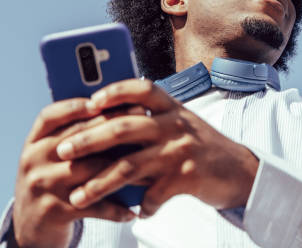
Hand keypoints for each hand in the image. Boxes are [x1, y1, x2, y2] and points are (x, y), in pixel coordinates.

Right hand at [12, 99, 140, 247]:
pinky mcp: (53, 210)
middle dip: (112, 127)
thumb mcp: (52, 155)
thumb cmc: (52, 180)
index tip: (102, 100)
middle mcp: (33, 160)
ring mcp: (42, 185)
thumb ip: (73, 134)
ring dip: (122, 166)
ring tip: (148, 162)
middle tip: (142, 119)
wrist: (30, 224)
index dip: (75, 106)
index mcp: (34, 141)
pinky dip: (115, 208)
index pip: (50, 116)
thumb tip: (117, 109)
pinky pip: (92, 205)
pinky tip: (132, 210)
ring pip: (89, 169)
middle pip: (76, 138)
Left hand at [55, 79, 258, 216]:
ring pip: (130, 166)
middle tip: (61, 151)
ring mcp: (180, 150)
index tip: (89, 102)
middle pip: (123, 128)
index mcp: (172, 107)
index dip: (114, 92)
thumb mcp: (180, 125)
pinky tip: (134, 213)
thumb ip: (150, 123)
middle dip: (88, 139)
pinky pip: (153, 195)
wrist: (240, 170)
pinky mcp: (187, 177)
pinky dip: (141, 207)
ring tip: (76, 197)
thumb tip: (105, 127)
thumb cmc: (202, 146)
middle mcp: (174, 124)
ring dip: (99, 184)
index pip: (140, 89)